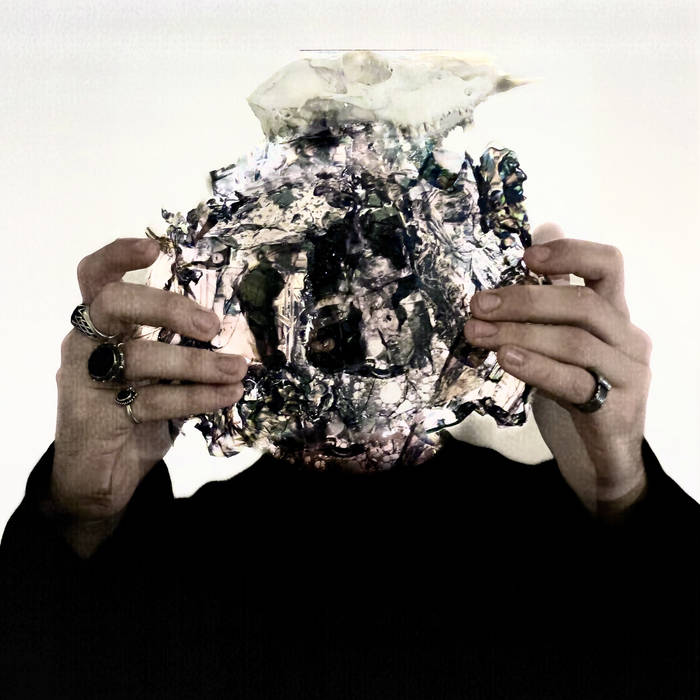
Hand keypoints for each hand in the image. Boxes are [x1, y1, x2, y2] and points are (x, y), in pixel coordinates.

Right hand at [51, 238, 247, 555]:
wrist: (101, 477)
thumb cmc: (135, 412)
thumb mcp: (162, 374)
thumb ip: (183, 347)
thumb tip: (239, 331)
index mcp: (102, 325)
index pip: (96, 276)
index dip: (120, 255)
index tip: (158, 248)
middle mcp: (86, 344)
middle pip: (114, 302)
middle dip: (168, 307)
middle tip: (212, 326)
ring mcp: (85, 380)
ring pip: (140, 357)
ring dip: (197, 362)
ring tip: (237, 368)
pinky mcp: (96, 416)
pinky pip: (153, 400)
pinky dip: (197, 397)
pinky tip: (228, 395)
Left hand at [463, 223, 651, 514]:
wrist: (602, 452)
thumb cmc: (576, 387)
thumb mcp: (561, 339)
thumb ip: (552, 297)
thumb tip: (539, 233)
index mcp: (614, 313)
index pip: (608, 265)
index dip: (569, 253)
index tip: (525, 256)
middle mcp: (627, 337)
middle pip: (581, 303)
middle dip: (524, 300)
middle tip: (478, 304)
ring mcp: (626, 373)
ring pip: (575, 341)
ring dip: (519, 333)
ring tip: (477, 332)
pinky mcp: (615, 408)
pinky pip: (574, 382)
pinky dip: (537, 367)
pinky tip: (506, 359)